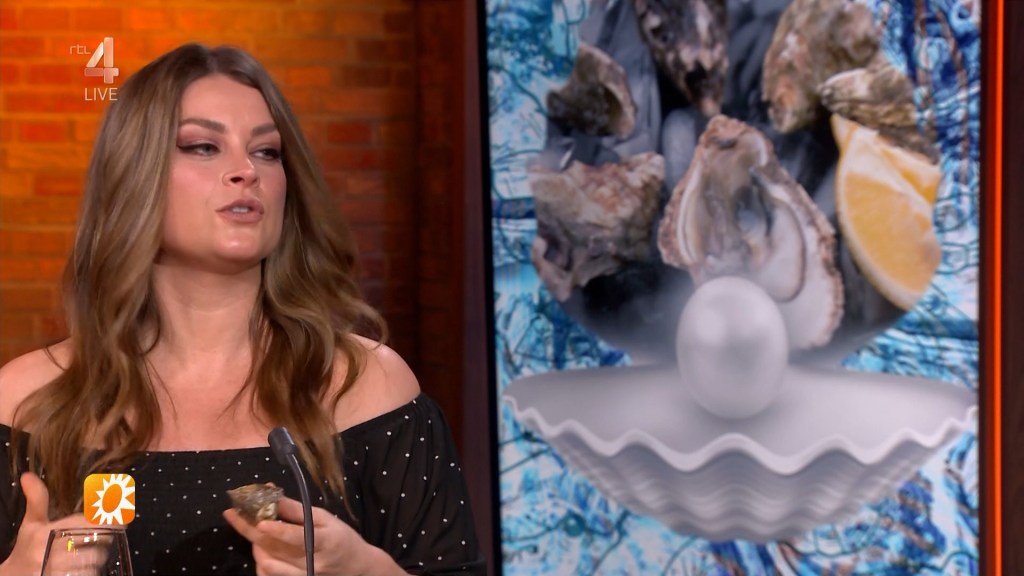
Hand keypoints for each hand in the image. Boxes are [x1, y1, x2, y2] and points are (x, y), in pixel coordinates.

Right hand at [0, 472, 105, 575]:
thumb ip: (37, 499)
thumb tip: (28, 475)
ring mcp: (56, 571)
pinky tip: (90, 567)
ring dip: (101, 556)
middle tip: (110, 534)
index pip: (84, 523)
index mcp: (44, 534)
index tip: (120, 517)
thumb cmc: (27, 546)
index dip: (106, 519)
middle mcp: (50, 552)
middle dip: (106, 538)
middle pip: (94, 542)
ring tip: (99, 552)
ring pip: (94, 561)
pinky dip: (93, 571)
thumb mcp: (31, 523)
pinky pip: (88, 575)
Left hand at [224, 496, 404, 575]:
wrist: (356, 568)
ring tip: (248, 526)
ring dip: (254, 543)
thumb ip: (299, 511)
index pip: (297, 537)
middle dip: (250, 530)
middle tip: (232, 514)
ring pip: (268, 562)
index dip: (279, 530)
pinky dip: (260, 560)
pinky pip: (269, 574)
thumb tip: (274, 497)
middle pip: (274, 548)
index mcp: (323, 542)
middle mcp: (310, 563)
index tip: (261, 522)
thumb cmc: (341, 538)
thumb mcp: (326, 519)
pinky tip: (258, 548)